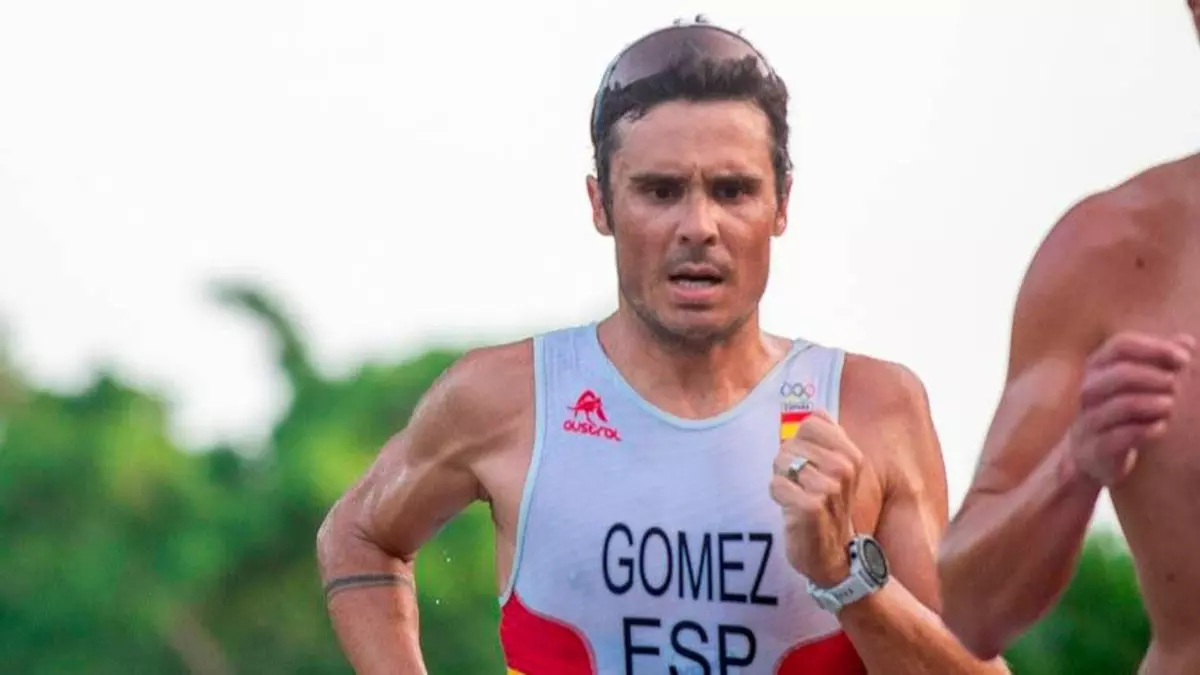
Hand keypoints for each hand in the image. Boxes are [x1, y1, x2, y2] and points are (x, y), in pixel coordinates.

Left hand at [770, 409, 863, 587]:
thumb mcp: (834, 470)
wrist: (835, 555)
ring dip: (782, 482)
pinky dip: (779, 497)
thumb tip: (812, 410)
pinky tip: (793, 511)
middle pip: (790, 444)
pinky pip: (776, 486)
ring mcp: (829, 487)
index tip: (808, 464)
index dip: (798, 442)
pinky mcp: (811, 507)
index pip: (810, 423)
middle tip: (801, 487)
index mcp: (851, 454)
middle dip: (786, 465)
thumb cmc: (827, 506)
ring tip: (798, 499)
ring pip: (781, 463)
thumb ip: (825, 439)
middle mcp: (844, 467)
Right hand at [1069, 331, 1193, 486]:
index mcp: (1097, 368)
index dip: (1155, 348)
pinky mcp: (1093, 449)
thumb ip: (1161, 361)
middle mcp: (1088, 392)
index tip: (1185, 359)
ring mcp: (1088, 421)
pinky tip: (1161, 429)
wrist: (1093, 454)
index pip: (1121, 346)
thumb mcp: (1139, 384)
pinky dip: (1143, 431)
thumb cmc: (1121, 412)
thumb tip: (1187, 342)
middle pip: (1118, 373)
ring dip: (1150, 403)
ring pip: (1118, 406)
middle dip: (1153, 377)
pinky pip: (1115, 438)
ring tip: (1170, 406)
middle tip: (1176, 385)